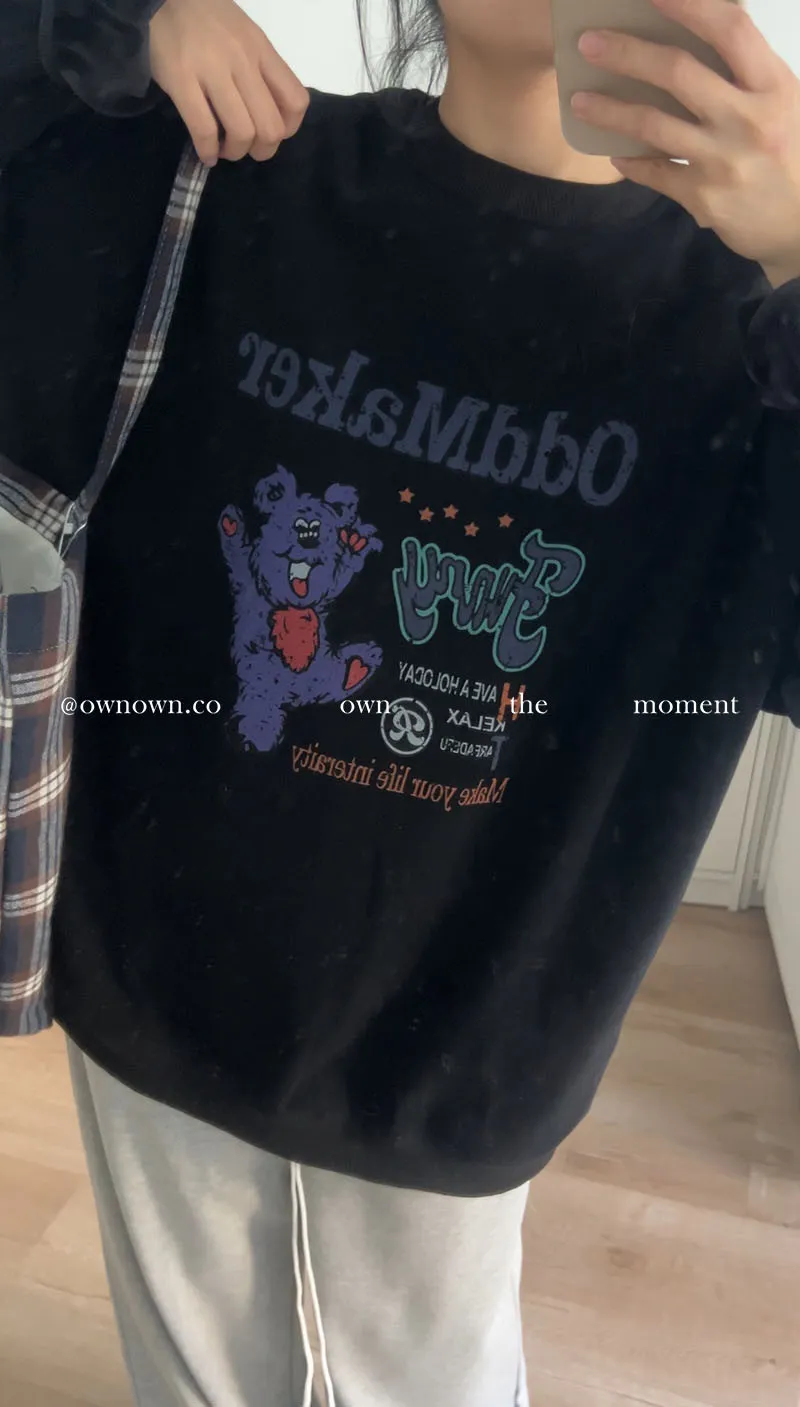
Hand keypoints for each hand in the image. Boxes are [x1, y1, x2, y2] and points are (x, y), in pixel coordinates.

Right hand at [149, 0, 308, 166]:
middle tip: (246, 149)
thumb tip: (268, 113)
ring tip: (223, 149)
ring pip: (242, 132)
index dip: (288, 128)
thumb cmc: (206, 20)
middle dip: (262, 150)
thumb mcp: (244, 35)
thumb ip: (260, 68)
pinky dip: (207, 150)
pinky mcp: (181, 79)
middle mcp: (243, 60)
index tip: (272, 133)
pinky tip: (205, 154)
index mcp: (261, 49)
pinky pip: (203, 129)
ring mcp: (212, 69)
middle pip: (271, 127)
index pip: (296, 101)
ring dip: (235, 152)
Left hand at [571, 0, 799, 285]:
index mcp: (772, 85)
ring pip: (653, 125)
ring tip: (579, 101)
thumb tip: (697, 35)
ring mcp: (723, 160)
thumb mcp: (781, 103)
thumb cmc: (789, 153)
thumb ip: (745, 74)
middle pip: (678, 72)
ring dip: (610, 110)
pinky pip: (654, 173)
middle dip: (627, 53)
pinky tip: (615, 153)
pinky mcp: (704, 198)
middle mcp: (748, 119)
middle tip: (589, 43)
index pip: (729, 29)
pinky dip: (631, 162)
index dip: (688, 4)